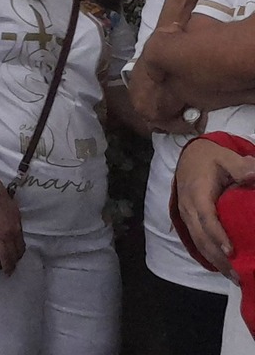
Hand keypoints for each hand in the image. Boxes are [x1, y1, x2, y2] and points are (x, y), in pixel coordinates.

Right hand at [0, 181, 25, 273]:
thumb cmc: (3, 200)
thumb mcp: (15, 213)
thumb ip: (15, 225)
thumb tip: (15, 232)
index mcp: (17, 229)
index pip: (20, 247)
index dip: (19, 254)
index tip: (17, 259)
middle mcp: (9, 235)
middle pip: (13, 253)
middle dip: (13, 264)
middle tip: (11, 271)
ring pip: (2, 254)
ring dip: (4, 264)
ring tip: (4, 272)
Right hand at [178, 137, 254, 272]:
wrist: (190, 156)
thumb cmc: (211, 159)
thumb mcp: (226, 158)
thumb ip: (241, 167)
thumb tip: (253, 174)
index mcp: (197, 192)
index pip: (206, 217)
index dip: (217, 235)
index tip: (231, 251)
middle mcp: (188, 206)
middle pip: (200, 236)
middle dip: (218, 257)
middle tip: (237, 275)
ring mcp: (186, 214)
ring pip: (197, 242)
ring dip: (214, 261)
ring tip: (233, 277)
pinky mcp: (188, 220)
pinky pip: (197, 241)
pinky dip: (209, 255)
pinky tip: (223, 267)